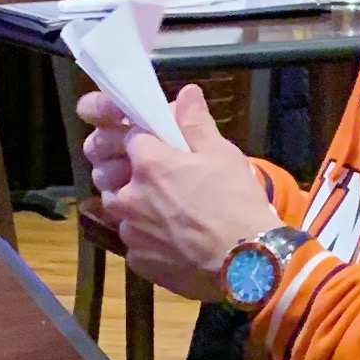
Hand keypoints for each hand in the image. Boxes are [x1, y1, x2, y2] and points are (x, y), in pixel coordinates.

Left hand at [77, 85, 275, 301]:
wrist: (246, 266)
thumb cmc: (236, 203)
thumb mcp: (222, 155)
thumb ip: (195, 123)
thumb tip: (185, 93)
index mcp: (148, 163)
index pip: (129, 136)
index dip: (144, 138)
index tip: (161, 145)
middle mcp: (129, 196)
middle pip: (113, 174)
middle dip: (130, 172)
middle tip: (163, 179)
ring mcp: (131, 232)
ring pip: (120, 211)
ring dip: (135, 206)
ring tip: (167, 212)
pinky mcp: (138, 261)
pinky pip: (135, 242)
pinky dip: (149, 238)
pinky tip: (174, 241)